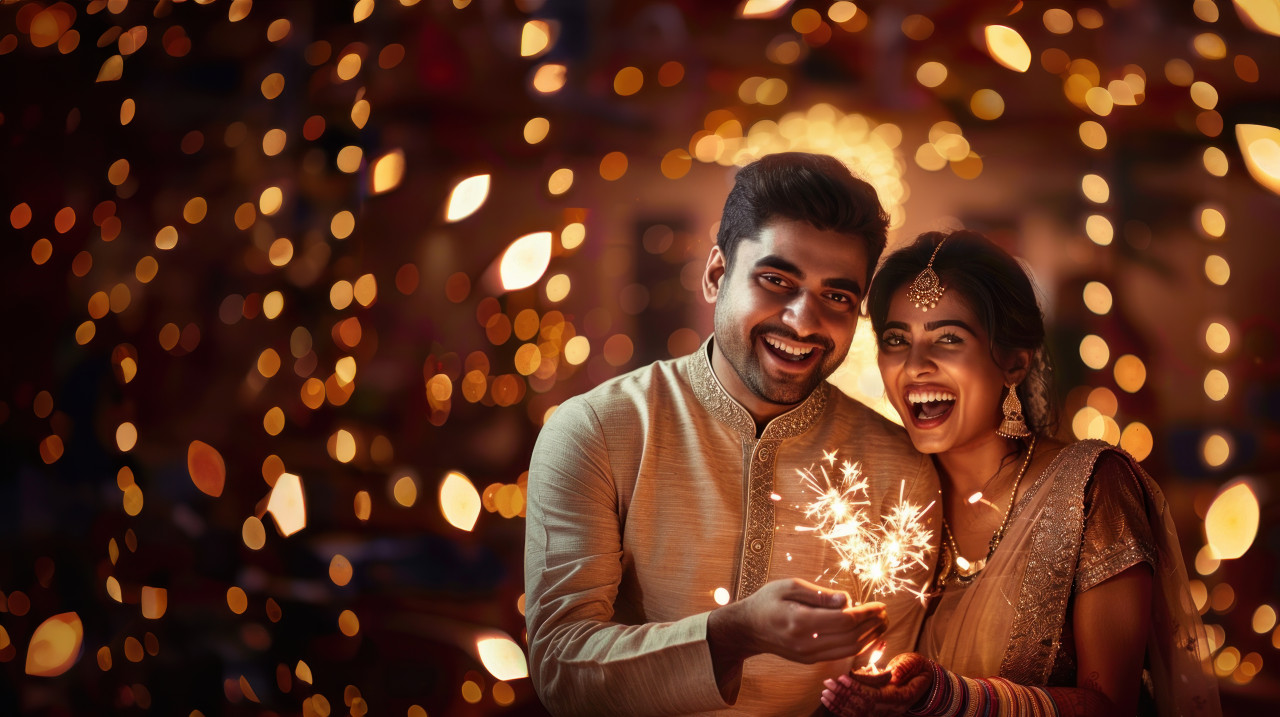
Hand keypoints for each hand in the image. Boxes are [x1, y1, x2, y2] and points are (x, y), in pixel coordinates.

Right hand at [709, 578, 886, 665]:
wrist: (748, 628)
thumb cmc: (767, 601)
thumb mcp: (789, 586)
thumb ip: (820, 594)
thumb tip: (847, 599)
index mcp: (800, 621)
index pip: (844, 620)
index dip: (866, 613)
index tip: (879, 604)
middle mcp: (806, 642)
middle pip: (850, 637)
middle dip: (872, 625)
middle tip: (885, 612)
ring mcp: (808, 654)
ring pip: (849, 650)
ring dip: (869, 637)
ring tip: (881, 623)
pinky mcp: (810, 659)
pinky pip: (840, 654)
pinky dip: (858, 645)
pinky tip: (866, 634)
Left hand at [821, 653, 932, 716]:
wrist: (923, 682)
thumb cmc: (916, 668)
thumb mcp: (915, 665)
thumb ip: (905, 668)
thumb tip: (894, 672)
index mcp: (899, 697)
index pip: (874, 695)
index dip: (857, 687)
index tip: (842, 677)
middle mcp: (890, 709)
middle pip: (862, 706)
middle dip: (843, 695)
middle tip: (828, 683)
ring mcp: (883, 713)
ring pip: (857, 713)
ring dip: (839, 703)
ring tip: (824, 693)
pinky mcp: (875, 713)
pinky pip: (856, 715)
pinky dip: (840, 709)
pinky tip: (828, 701)